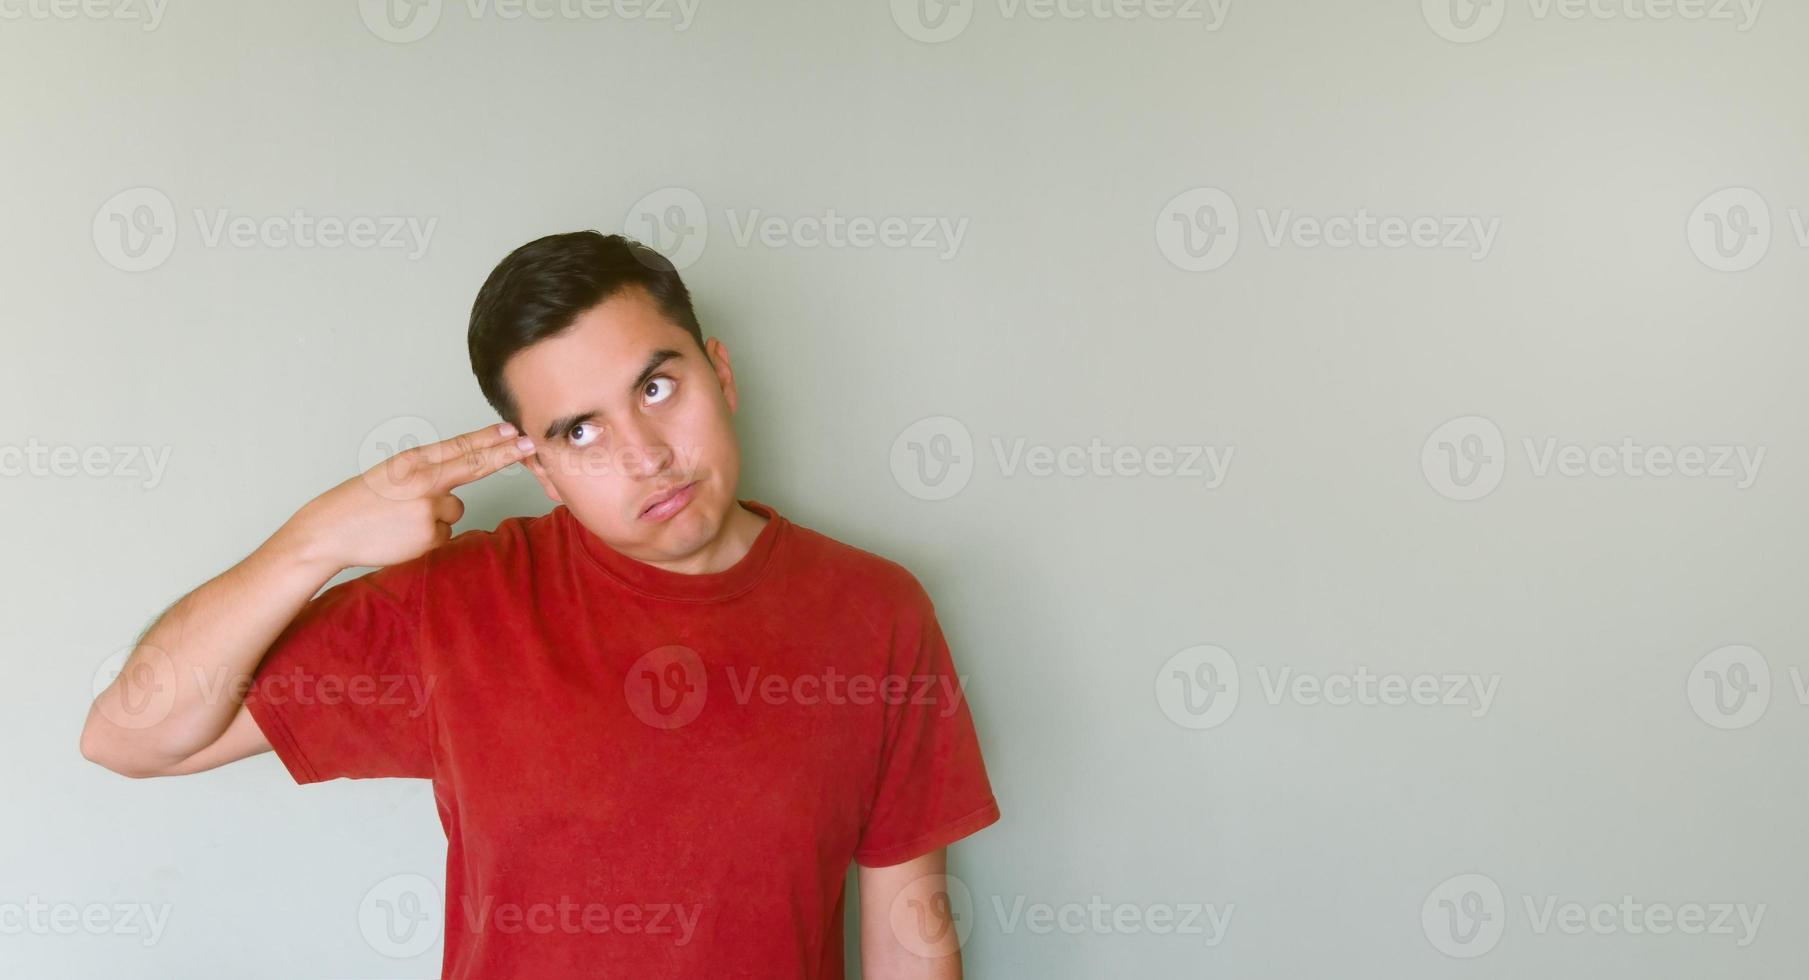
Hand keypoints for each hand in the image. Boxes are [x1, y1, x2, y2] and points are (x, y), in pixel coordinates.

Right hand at [278, 423, 534, 569]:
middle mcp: (424, 481)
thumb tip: (463, 469)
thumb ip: (428, 471)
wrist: (329, 532)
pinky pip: (444, 533)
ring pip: (455, 510)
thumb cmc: (360, 502)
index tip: (513, 430)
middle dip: (504, 455)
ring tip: (403, 519)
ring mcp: (428, 510)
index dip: (489, 438)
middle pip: (474, 465)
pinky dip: (429, 536)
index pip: (459, 446)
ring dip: (438, 516)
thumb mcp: (392, 473)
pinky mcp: (429, 537)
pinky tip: (402, 534)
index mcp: (412, 461)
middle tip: (529, 444)